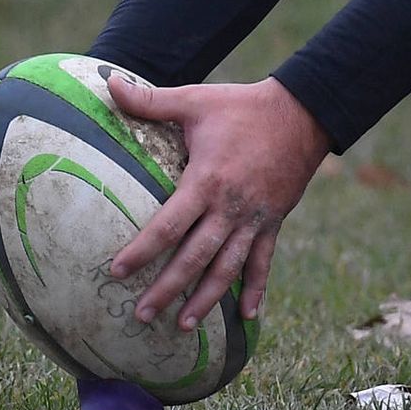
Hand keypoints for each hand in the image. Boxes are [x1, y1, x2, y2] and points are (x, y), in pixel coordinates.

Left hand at [107, 74, 330, 330]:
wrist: (302, 114)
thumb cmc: (241, 107)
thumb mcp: (194, 100)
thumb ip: (150, 100)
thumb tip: (108, 83)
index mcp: (206, 181)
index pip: (168, 226)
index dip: (142, 251)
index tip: (117, 271)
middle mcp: (230, 208)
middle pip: (194, 258)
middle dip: (167, 290)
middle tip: (142, 316)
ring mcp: (254, 219)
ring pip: (227, 269)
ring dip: (206, 300)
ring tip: (183, 326)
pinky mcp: (273, 223)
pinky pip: (263, 263)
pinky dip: (257, 290)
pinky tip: (248, 318)